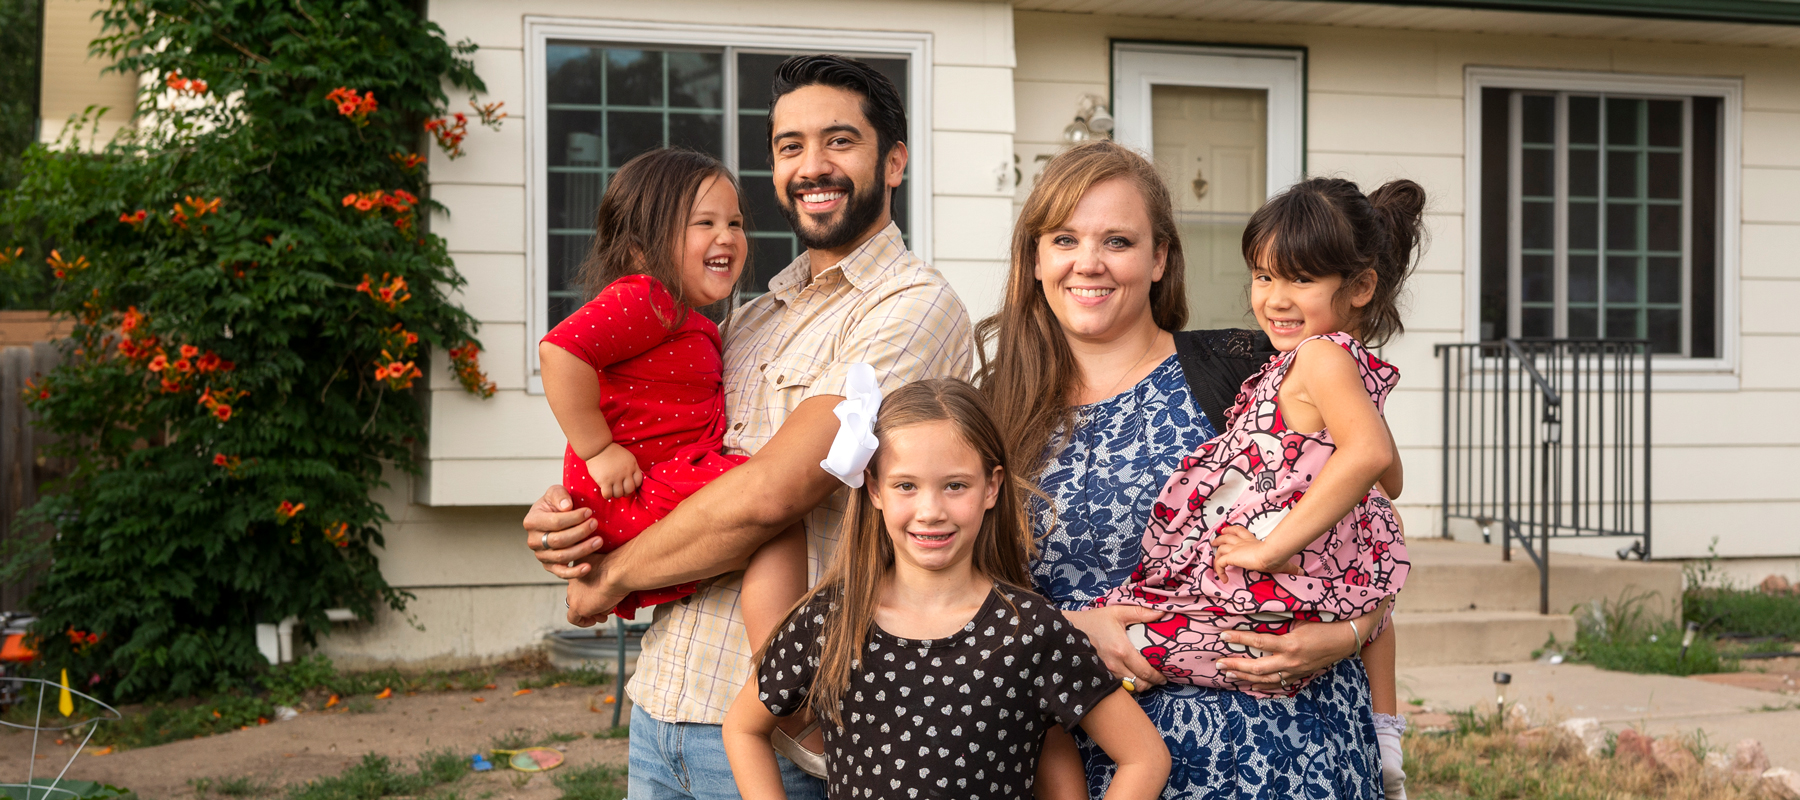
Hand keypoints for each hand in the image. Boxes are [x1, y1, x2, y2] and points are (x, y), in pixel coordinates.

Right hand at [523, 484, 605, 578]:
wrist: (555, 517)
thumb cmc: (556, 504)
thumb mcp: (556, 492)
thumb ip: (560, 495)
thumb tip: (567, 506)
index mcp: (532, 521)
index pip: (555, 522)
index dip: (574, 518)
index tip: (589, 512)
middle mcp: (533, 540)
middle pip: (559, 540)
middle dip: (580, 532)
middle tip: (595, 524)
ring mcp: (541, 555)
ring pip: (562, 557)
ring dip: (582, 550)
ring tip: (599, 541)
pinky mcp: (550, 566)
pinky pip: (561, 573)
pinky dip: (575, 572)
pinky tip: (588, 567)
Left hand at [566, 569, 626, 626]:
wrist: (618, 571)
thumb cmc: (618, 567)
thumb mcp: (608, 568)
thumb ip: (603, 577)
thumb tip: (607, 588)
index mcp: (579, 565)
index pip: (581, 581)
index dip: (590, 590)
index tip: (599, 594)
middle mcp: (573, 578)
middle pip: (578, 594)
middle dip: (590, 602)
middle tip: (602, 606)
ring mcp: (573, 593)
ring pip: (577, 606)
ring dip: (589, 612)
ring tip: (601, 615)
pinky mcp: (577, 606)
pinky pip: (574, 618)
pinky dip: (583, 622)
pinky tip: (594, 621)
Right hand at [586, 443, 643, 499]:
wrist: (598, 447)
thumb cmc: (611, 452)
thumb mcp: (627, 457)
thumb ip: (631, 467)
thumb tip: (633, 480)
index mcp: (632, 466)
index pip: (638, 482)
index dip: (634, 486)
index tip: (627, 485)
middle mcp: (626, 472)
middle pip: (630, 490)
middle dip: (625, 492)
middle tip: (620, 490)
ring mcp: (615, 477)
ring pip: (619, 494)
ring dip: (615, 494)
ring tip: (611, 489)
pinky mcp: (604, 481)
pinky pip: (608, 495)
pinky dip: (607, 495)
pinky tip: (605, 490)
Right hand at [1062, 605, 1167, 690]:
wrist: (1068, 630)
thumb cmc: (1094, 620)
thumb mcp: (1117, 612)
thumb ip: (1140, 613)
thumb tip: (1161, 613)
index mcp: (1122, 650)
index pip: (1146, 672)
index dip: (1158, 677)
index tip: (1164, 676)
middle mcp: (1114, 665)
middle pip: (1139, 685)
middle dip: (1151, 684)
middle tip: (1158, 679)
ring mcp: (1106, 672)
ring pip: (1129, 688)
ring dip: (1139, 686)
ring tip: (1145, 680)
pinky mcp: (1099, 675)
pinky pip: (1118, 686)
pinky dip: (1127, 686)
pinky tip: (1130, 678)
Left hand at [1212, 525, 1302, 580]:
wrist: (1270, 554)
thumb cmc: (1276, 557)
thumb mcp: (1283, 562)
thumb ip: (1291, 567)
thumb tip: (1302, 572)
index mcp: (1252, 542)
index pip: (1240, 532)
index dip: (1232, 530)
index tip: (1227, 531)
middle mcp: (1242, 543)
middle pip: (1227, 536)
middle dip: (1219, 537)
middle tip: (1214, 541)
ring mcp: (1235, 549)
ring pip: (1220, 547)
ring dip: (1215, 551)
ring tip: (1213, 555)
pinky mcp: (1231, 557)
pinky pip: (1219, 563)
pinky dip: (1218, 569)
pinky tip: (1223, 578)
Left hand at [1214, 616, 1363, 693]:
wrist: (1349, 637)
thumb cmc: (1326, 622)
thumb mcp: (1302, 617)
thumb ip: (1281, 620)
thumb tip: (1258, 613)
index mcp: (1291, 644)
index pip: (1258, 643)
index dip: (1239, 640)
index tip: (1222, 636)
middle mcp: (1292, 661)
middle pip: (1257, 668)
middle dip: (1235, 667)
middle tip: (1218, 664)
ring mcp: (1296, 671)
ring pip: (1265, 680)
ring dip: (1245, 678)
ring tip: (1228, 675)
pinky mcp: (1300, 675)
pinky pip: (1278, 684)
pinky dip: (1262, 686)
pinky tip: (1250, 686)